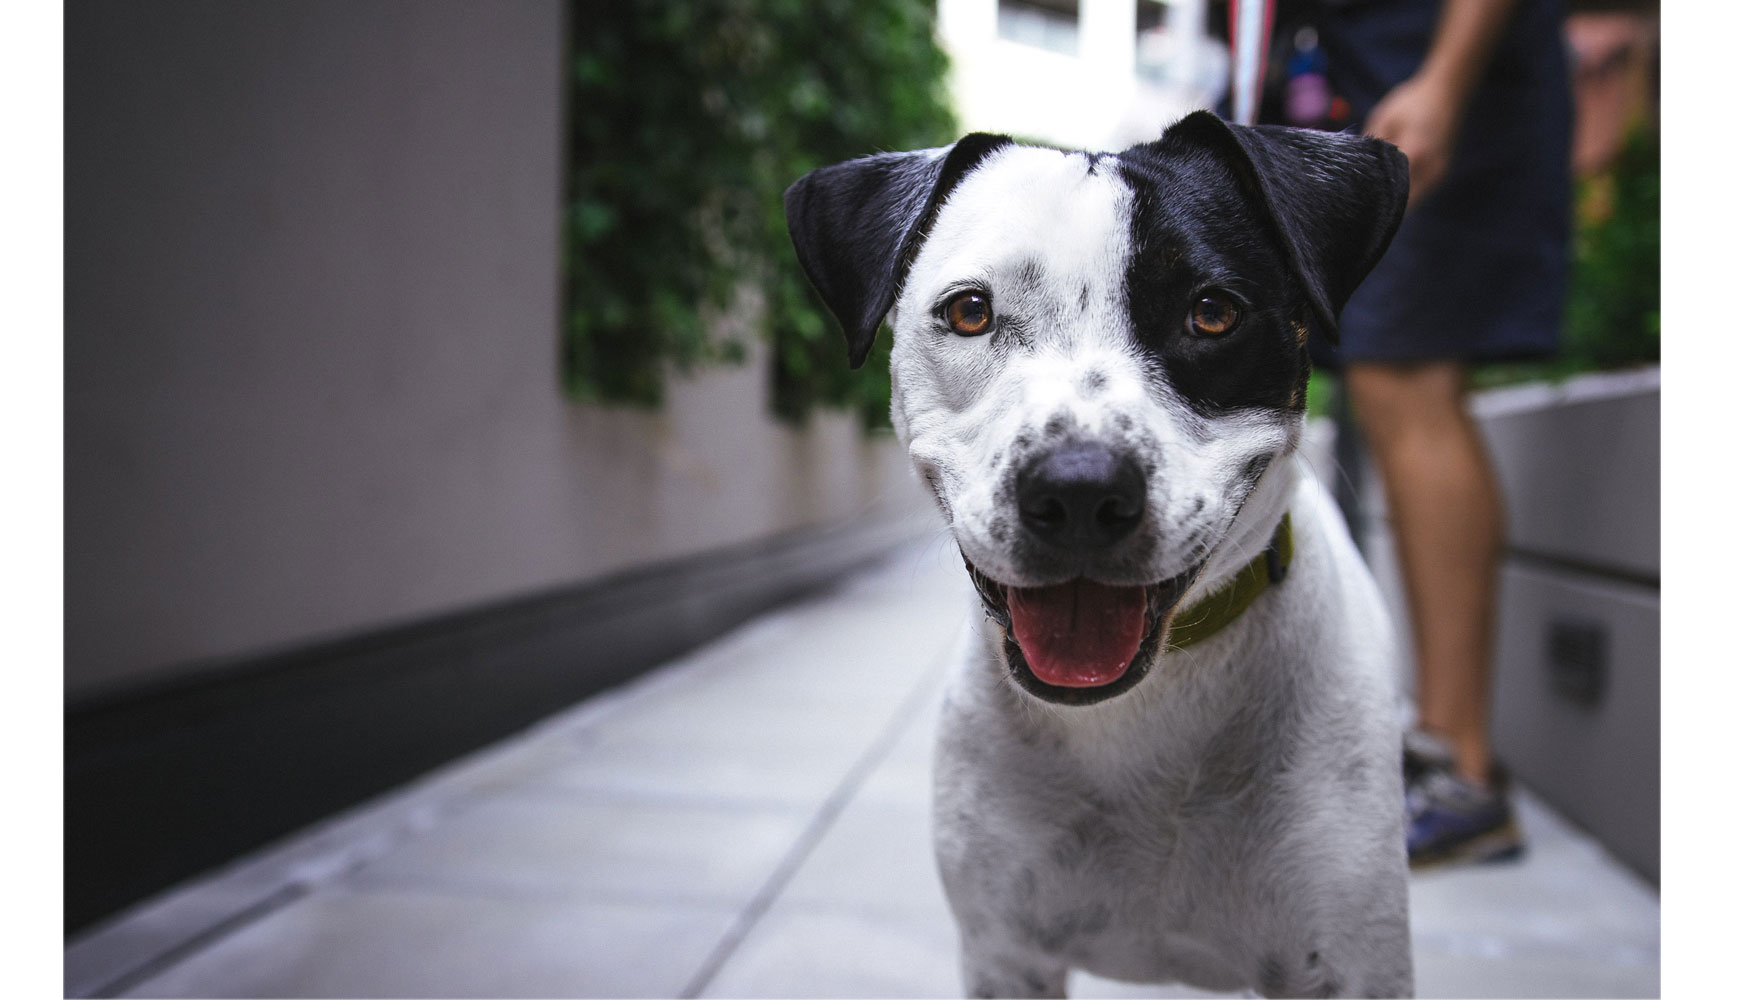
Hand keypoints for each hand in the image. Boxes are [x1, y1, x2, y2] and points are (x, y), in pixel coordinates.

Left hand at [1363, 73, 1463, 209]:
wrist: (1447, 92)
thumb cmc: (1412, 102)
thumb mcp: (1384, 118)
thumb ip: (1371, 146)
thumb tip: (1356, 168)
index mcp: (1416, 153)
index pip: (1390, 188)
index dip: (1371, 198)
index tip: (1353, 201)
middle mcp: (1431, 169)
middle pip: (1402, 202)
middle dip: (1381, 204)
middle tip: (1358, 203)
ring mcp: (1439, 173)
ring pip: (1411, 200)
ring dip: (1393, 200)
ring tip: (1370, 196)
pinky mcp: (1440, 173)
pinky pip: (1419, 192)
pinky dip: (1404, 193)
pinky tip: (1387, 187)